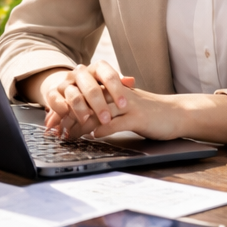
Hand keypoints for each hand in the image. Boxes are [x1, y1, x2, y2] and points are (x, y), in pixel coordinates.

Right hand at [34, 62, 135, 137]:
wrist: (68, 85)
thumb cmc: (93, 87)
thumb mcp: (107, 84)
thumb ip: (120, 84)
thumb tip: (131, 81)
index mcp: (96, 69)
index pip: (108, 75)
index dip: (117, 90)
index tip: (124, 105)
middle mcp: (80, 73)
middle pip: (91, 88)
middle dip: (100, 105)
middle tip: (107, 119)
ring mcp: (66, 83)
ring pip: (74, 96)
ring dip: (81, 110)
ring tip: (87, 122)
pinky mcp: (53, 92)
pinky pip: (55, 100)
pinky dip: (61, 108)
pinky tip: (67, 116)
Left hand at [41, 76, 226, 146]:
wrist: (176, 114)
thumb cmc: (147, 114)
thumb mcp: (122, 108)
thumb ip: (103, 111)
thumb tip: (79, 122)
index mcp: (110, 90)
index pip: (81, 96)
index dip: (63, 109)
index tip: (50, 122)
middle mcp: (115, 94)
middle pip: (84, 102)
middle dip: (66, 116)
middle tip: (53, 130)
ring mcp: (126, 104)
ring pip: (98, 111)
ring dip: (80, 124)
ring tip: (68, 135)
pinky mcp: (138, 116)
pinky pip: (117, 122)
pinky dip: (104, 129)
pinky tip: (93, 136)